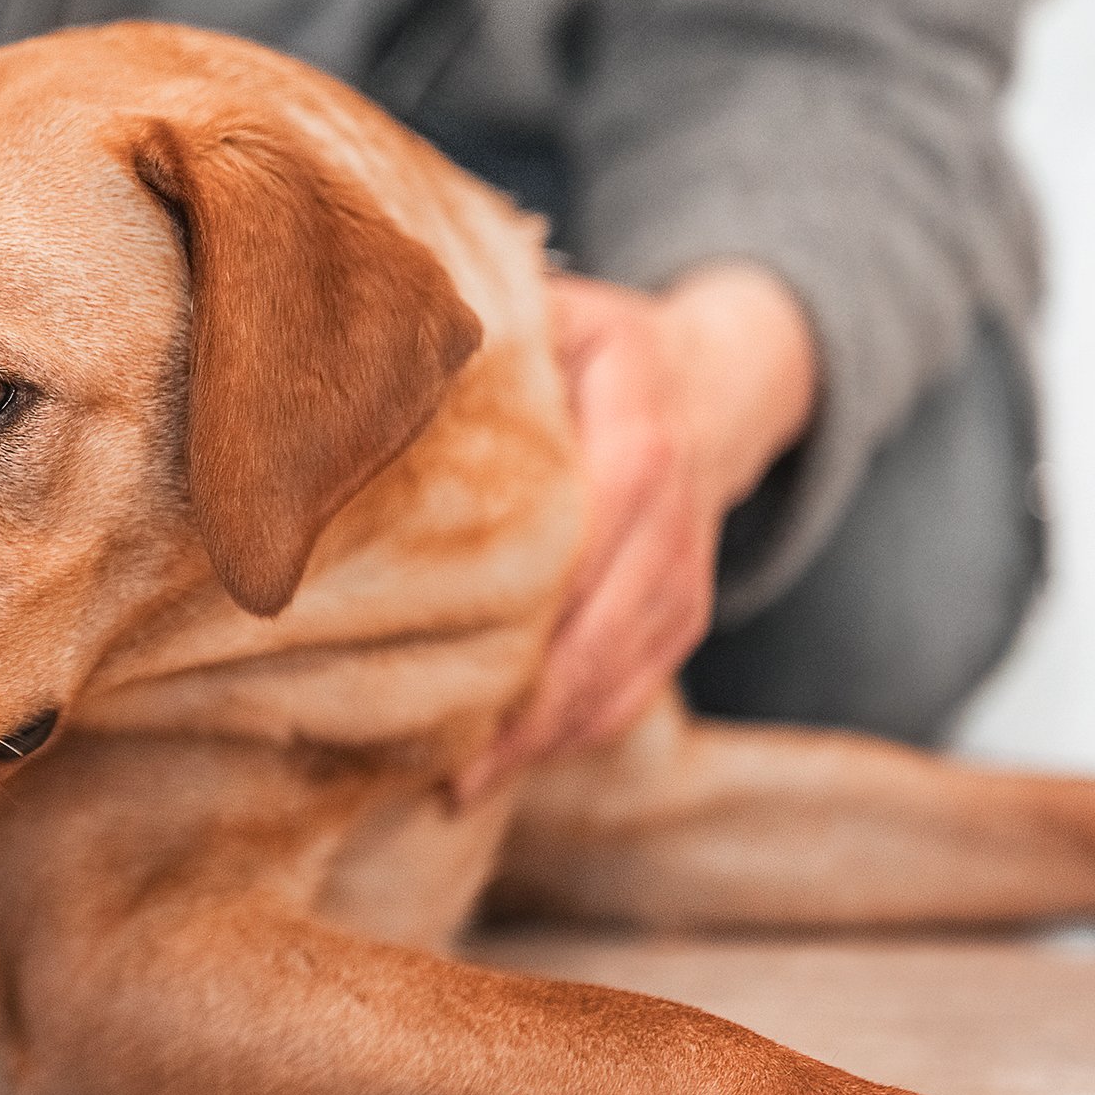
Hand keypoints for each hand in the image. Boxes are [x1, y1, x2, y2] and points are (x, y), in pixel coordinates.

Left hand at [461, 264, 815, 794]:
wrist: (711, 376)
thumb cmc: (597, 345)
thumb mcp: (556, 313)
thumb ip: (489, 335)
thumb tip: (383, 361)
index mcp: (639, 423)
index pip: (598, 522)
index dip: (542, 599)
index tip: (471, 661)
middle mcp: (677, 501)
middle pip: (611, 619)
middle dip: (536, 699)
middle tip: (450, 763)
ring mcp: (688, 566)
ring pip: (627, 667)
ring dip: (550, 731)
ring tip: (463, 780)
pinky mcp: (687, 610)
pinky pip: (641, 684)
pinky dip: (580, 729)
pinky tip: (513, 763)